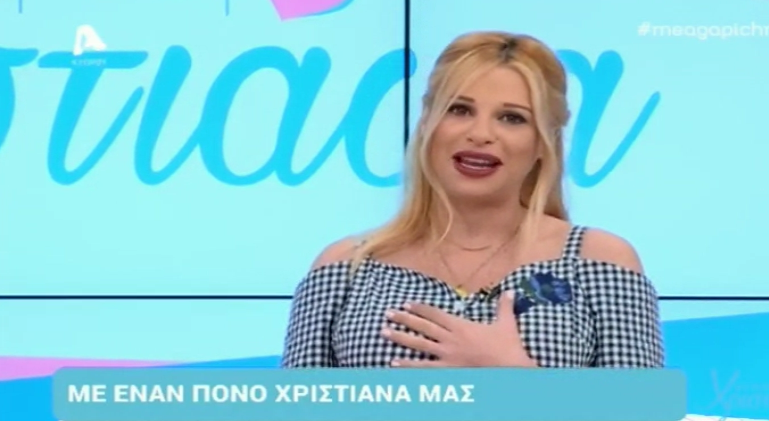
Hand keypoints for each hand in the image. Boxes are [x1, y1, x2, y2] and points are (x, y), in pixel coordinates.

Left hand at [381, 290, 537, 367]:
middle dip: (404, 319)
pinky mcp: (448, 370)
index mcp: (461, 326)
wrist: (510, 369)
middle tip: (388, 313)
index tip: (407, 304)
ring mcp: (447, 355)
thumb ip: (504, 306)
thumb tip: (511, 290)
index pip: (436, 314)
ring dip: (400, 338)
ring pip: (419, 345)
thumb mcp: (506, 323)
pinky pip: (424, 368)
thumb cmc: (508, 347)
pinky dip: (408, 365)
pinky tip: (394, 362)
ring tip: (384, 332)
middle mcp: (450, 339)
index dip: (421, 308)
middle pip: (422, 327)